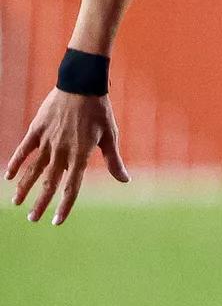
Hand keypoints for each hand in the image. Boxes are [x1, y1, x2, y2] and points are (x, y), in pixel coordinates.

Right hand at [7, 85, 124, 224]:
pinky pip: (24, 150)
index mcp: (81, 155)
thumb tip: (125, 180)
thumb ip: (114, 161)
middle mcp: (62, 151)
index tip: (56, 221)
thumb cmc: (100, 111)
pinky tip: (8, 176)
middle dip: (41, 203)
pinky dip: (16, 163)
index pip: (71, 187)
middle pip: (49, 183)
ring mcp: (48, 141)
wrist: (82, 84)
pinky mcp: (37, 129)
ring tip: (17, 203)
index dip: (64, 205)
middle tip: (33, 219)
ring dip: (24, 188)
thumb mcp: (110, 135)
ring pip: (33, 170)